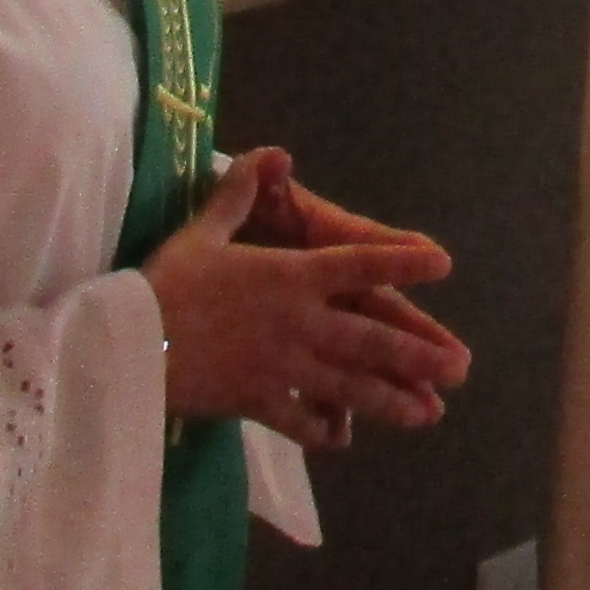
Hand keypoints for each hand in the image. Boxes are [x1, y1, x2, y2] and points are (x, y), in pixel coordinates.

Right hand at [145, 147, 467, 447]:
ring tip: (428, 414)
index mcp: (289, 277)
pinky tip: (344, 439)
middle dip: (418, 355)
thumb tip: (274, 150)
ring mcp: (283, 368)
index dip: (403, 264)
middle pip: (371, 340)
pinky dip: (324, 431)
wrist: (129, 343)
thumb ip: (241, 191)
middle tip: (460, 368)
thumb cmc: (166, 283)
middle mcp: (298, 323)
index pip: (359, 265)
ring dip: (392, 401)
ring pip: (349, 388)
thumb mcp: (204, 231)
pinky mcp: (258, 403)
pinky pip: (300, 422)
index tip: (443, 265)